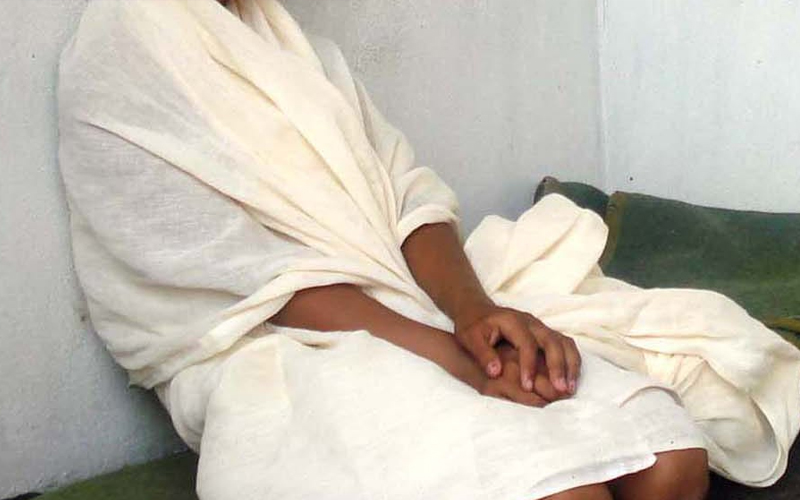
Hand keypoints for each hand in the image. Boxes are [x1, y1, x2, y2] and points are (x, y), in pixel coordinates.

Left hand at [454, 304, 580, 395]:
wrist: (477, 311)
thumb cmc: (472, 326)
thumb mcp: (469, 338)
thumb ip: (482, 354)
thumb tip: (496, 372)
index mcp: (512, 321)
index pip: (526, 343)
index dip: (529, 365)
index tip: (527, 387)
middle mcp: (531, 322)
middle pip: (551, 341)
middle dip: (557, 366)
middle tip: (560, 390)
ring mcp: (540, 327)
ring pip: (563, 342)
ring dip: (570, 364)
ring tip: (570, 389)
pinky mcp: (545, 334)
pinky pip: (565, 345)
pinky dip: (571, 361)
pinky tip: (570, 380)